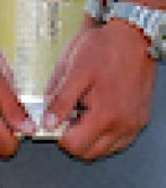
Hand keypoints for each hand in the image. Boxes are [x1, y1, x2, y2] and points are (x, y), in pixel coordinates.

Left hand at [43, 20, 154, 159]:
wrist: (132, 35)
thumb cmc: (103, 47)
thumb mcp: (73, 69)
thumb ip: (60, 100)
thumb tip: (48, 122)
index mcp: (105, 114)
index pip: (74, 146)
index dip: (58, 133)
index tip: (53, 120)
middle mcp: (123, 124)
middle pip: (89, 152)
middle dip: (73, 137)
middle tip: (66, 114)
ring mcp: (133, 124)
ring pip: (104, 149)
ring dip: (89, 137)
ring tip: (82, 111)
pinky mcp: (139, 119)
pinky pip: (119, 140)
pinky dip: (105, 134)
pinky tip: (97, 113)